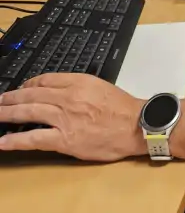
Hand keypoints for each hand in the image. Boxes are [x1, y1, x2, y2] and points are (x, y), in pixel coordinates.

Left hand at [0, 73, 144, 160]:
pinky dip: (16, 140)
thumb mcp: (100, 87)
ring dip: (8, 113)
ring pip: (29, 112)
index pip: (46, 79)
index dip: (29, 84)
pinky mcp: (65, 139)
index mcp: (79, 82)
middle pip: (33, 94)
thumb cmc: (122, 108)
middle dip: (12, 97)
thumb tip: (61, 92)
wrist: (135, 125)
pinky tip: (3, 141)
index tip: (22, 88)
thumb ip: (79, 87)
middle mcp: (68, 97)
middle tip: (0, 100)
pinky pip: (34, 139)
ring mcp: (65, 118)